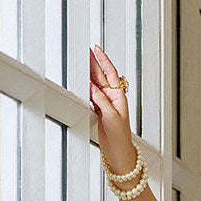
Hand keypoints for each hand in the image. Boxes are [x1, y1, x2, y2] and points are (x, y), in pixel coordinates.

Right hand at [90, 44, 136, 173]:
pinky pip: (90, 94)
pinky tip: (80, 80)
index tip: (96, 49)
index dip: (103, 60)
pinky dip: (85, 86)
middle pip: (101, 76)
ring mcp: (104, 104)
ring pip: (95, 84)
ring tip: (81, 61)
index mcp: (119, 96)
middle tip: (85, 51)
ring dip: (88, 73)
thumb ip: (101, 100)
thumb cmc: (119, 136)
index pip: (111, 73)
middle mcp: (112, 98)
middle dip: (93, 62)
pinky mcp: (98, 111)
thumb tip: (92, 87)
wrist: (118, 151)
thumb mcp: (111, 116)